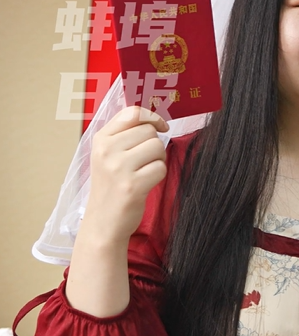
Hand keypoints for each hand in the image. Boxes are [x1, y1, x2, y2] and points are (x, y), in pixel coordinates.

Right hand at [81, 106, 168, 244]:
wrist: (103, 222)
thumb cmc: (112, 186)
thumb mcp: (109, 155)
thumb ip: (126, 134)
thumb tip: (154, 116)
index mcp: (101, 139)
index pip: (133, 112)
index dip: (152, 117)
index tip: (161, 127)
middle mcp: (107, 150)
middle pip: (149, 130)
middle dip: (154, 145)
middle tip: (143, 162)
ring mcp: (118, 167)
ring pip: (158, 147)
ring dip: (158, 160)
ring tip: (143, 173)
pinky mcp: (132, 185)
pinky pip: (161, 167)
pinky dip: (158, 175)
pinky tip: (145, 184)